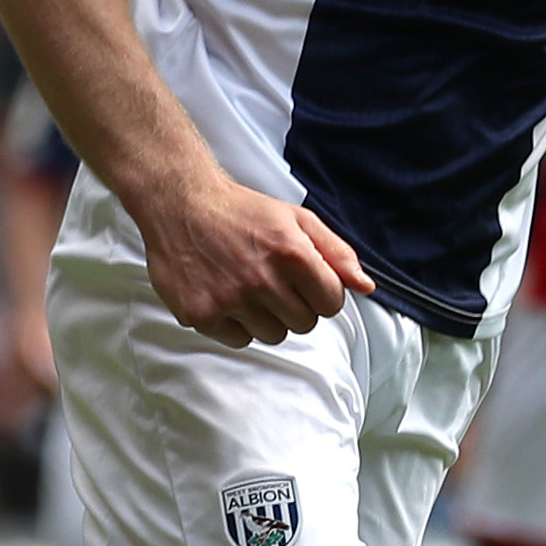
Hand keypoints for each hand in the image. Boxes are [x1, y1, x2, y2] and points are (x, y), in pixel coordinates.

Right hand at [139, 172, 371, 346]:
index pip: (332, 304)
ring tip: (247, 286)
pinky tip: (226, 294)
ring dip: (266, 317)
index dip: (322, 293)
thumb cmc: (241, 212)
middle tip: (271, 280)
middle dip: (295, 306)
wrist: (180, 205)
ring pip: (274, 336)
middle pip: (305, 324)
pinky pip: (240, 340)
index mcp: (292, 252)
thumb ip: (336, 252)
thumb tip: (366, 286)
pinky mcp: (201, 314)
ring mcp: (230, 299)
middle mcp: (262, 279)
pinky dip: (236, 324)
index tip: (305, 281)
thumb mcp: (296, 219)